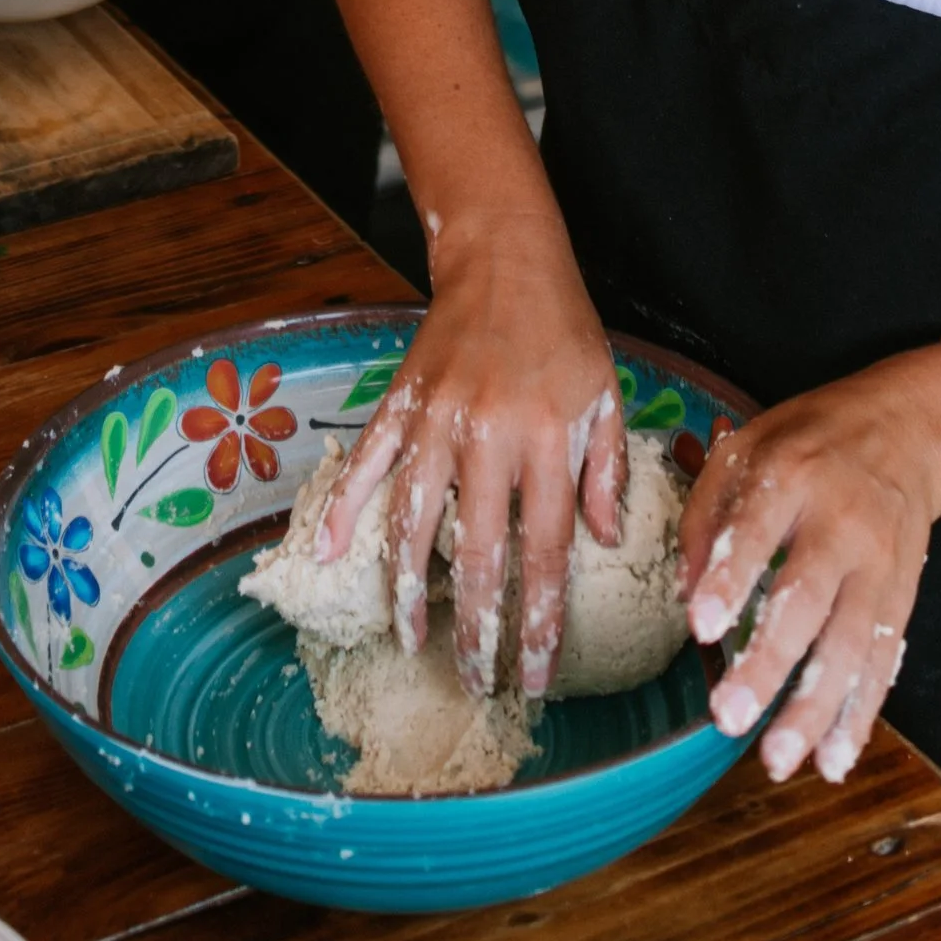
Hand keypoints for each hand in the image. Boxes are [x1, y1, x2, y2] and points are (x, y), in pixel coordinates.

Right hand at [319, 212, 624, 700]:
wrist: (505, 257)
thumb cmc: (564, 330)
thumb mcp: (606, 395)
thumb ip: (605, 471)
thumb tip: (600, 541)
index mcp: (548, 438)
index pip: (546, 549)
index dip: (540, 620)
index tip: (535, 676)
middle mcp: (491, 433)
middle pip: (482, 550)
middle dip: (479, 627)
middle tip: (476, 683)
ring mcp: (440, 416)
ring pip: (418, 518)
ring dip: (412, 587)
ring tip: (412, 641)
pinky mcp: (403, 399)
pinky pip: (370, 459)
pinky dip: (348, 506)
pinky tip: (334, 553)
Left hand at [678, 367, 940, 785]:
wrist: (908, 430)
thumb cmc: (811, 441)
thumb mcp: (748, 445)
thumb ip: (708, 513)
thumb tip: (685, 592)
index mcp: (792, 474)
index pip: (757, 529)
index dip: (730, 577)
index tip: (703, 627)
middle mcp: (842, 522)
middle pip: (807, 599)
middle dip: (768, 662)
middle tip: (728, 716)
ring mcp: (880, 564)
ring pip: (851, 645)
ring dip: (814, 709)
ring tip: (777, 759)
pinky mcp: (904, 597)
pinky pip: (884, 664)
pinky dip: (860, 716)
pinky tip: (833, 760)